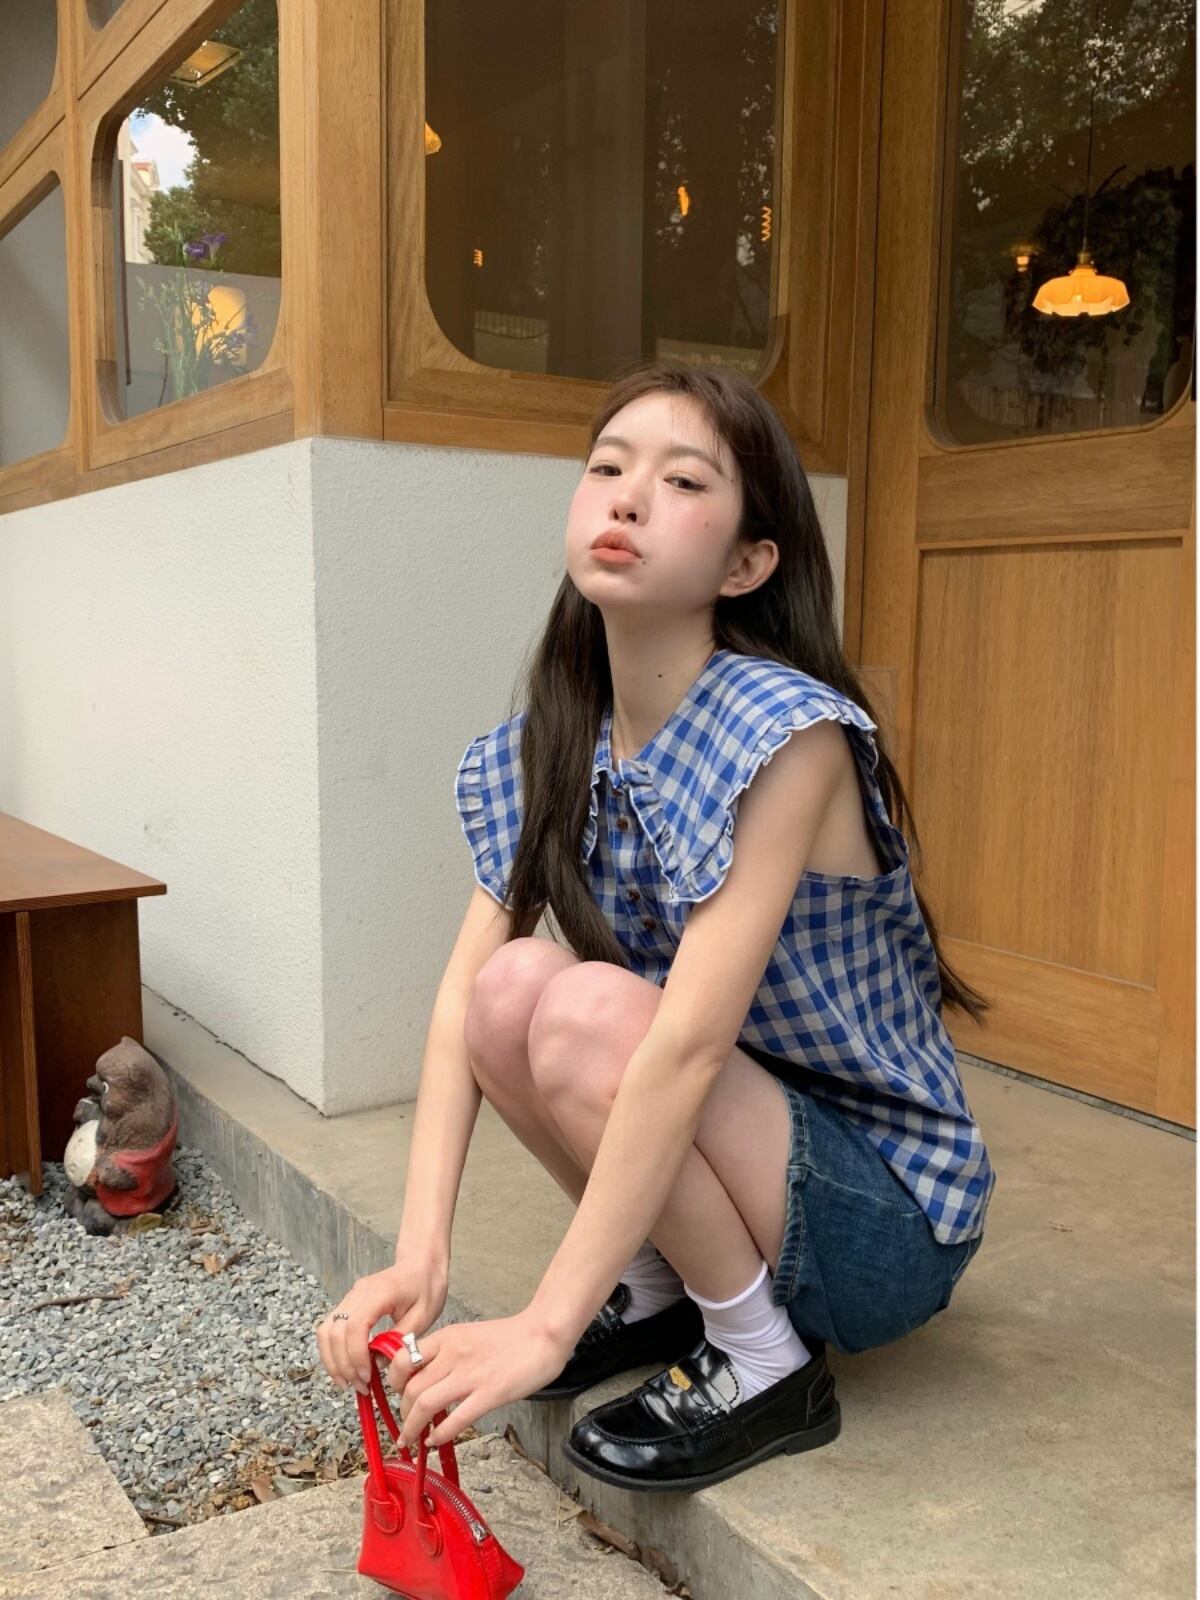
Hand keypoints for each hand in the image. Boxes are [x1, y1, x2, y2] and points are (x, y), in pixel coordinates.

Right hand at [315, 1255, 448, 1396]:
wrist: (422, 1263)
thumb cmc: (427, 1287)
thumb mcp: (424, 1316)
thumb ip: (400, 1340)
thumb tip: (378, 1365)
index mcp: (380, 1292)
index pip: (355, 1326)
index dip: (356, 1356)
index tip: (367, 1377)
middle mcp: (359, 1291)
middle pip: (335, 1331)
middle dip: (343, 1364)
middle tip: (360, 1387)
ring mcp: (350, 1296)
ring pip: (326, 1330)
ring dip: (333, 1360)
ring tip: (348, 1383)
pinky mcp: (348, 1303)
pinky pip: (330, 1328)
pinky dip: (333, 1351)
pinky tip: (346, 1368)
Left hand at [385, 1312, 568, 1449]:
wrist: (543, 1333)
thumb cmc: (510, 1337)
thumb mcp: (468, 1334)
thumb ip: (446, 1353)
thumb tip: (426, 1377)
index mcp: (447, 1337)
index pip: (402, 1359)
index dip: (392, 1383)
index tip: (396, 1395)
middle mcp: (453, 1355)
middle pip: (410, 1387)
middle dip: (401, 1412)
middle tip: (404, 1425)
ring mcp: (470, 1375)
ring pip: (424, 1404)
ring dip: (412, 1428)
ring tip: (412, 1439)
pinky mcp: (489, 1394)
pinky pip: (455, 1419)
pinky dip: (439, 1434)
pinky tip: (435, 1441)